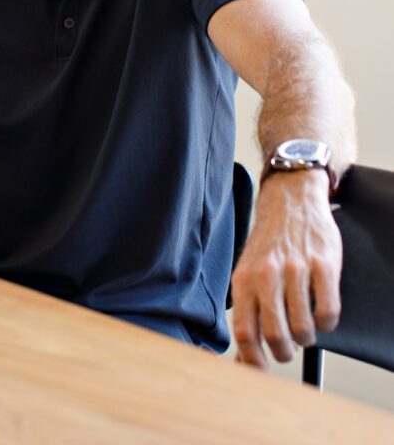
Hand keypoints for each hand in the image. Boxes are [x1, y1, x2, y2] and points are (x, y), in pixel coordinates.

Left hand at [230, 168, 341, 369]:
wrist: (289, 201)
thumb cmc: (268, 245)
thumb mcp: (248, 274)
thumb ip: (247, 314)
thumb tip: (244, 359)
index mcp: (244, 279)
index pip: (244, 332)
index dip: (254, 361)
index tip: (263, 372)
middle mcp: (267, 275)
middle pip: (276, 337)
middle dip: (284, 353)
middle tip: (288, 347)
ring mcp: (296, 269)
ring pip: (303, 330)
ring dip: (306, 338)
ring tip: (303, 325)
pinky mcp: (323, 265)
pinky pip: (328, 314)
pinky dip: (326, 322)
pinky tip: (320, 309)